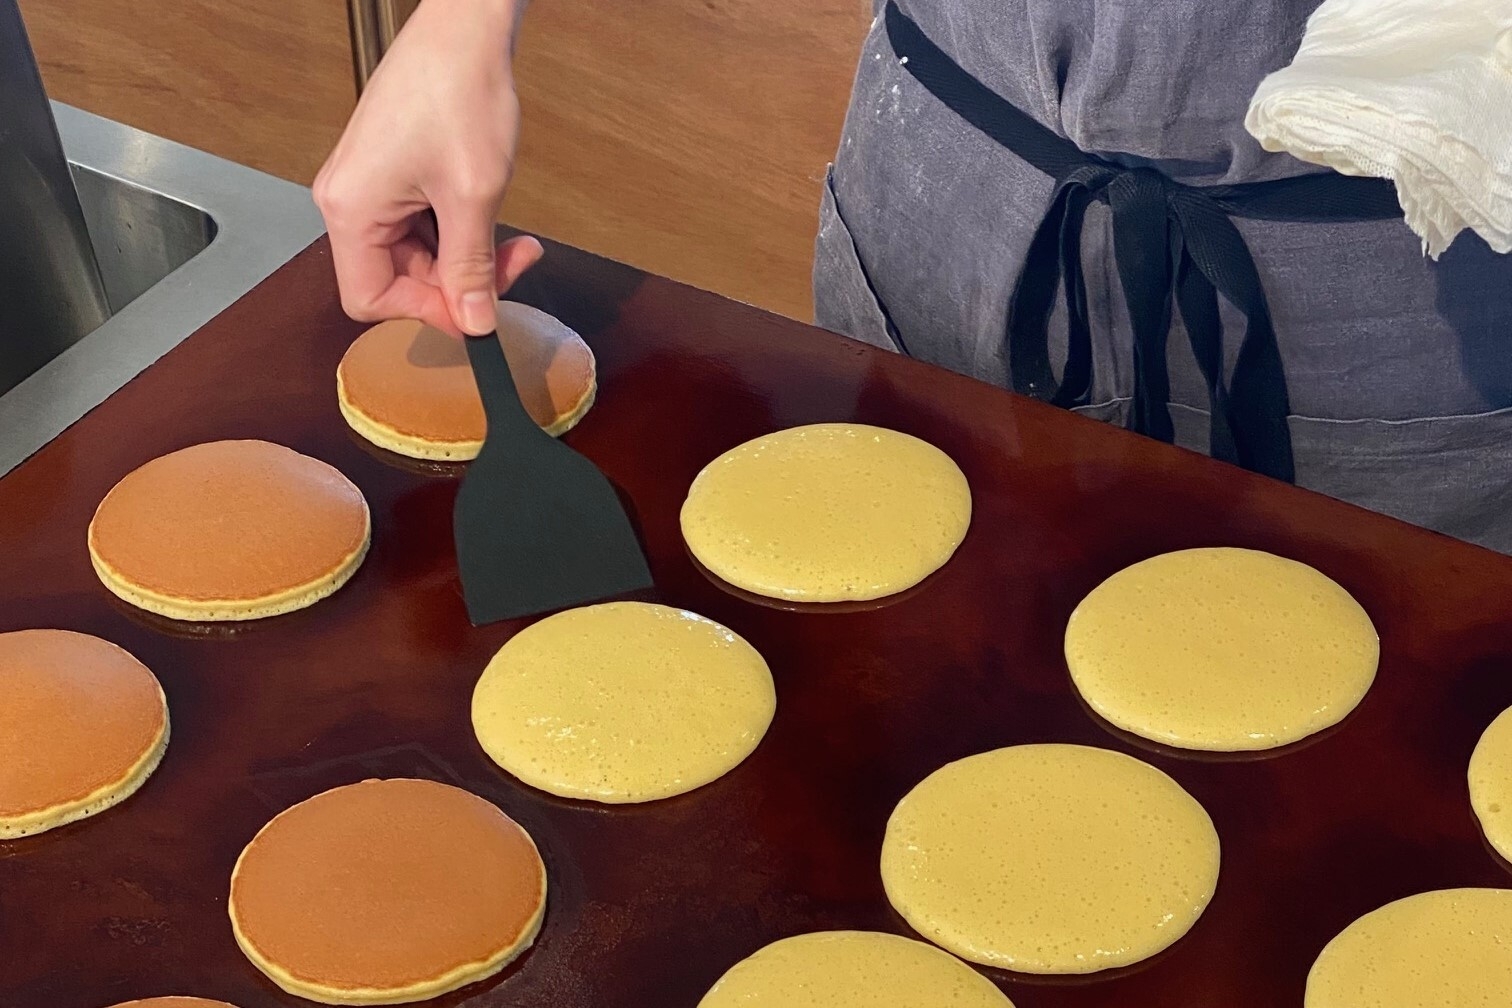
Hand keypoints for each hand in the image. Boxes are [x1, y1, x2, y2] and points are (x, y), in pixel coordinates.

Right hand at [314, 0, 541, 335]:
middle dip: (459, 280)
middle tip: (511, 265)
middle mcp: (347, 200)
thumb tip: (474, 321)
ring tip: (510, 237)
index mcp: (350, 210)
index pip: (370, 299)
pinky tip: (487, 211)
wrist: (463, 29)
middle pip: (397, 279)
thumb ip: (471, 267)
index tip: (476, 310)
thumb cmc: (457, 89)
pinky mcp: (389, 173)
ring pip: (416, 255)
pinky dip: (458, 229)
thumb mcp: (473, 195)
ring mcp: (367, 185)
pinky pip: (420, 225)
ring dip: (465, 254)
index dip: (426, 313)